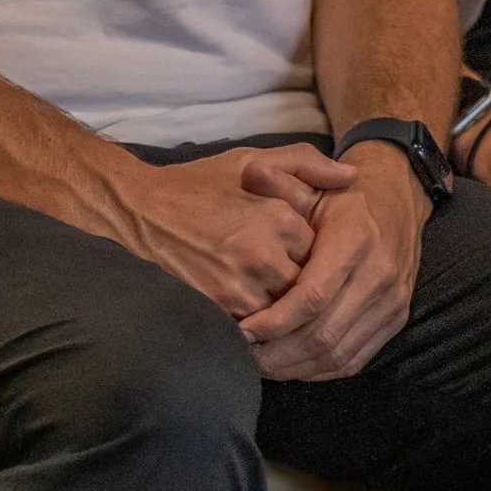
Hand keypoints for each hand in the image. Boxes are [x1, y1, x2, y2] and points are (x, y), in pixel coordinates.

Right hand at [109, 144, 344, 320]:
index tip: (301, 254)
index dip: (314, 256)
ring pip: (284, 312)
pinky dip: (258, 327)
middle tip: (289, 282)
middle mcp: (263, 253)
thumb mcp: (252, 161)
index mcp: (277, 216)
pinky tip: (255, 318)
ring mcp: (239, 285)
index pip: (322, 252)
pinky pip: (255, 329)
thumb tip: (353, 178)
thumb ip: (306, 165)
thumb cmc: (197, 185)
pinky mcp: (216, 307)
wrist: (137, 210)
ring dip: (282, 311)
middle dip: (301, 287)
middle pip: (306, 286)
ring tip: (272, 301)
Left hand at [243, 143, 425, 383]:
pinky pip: (355, 360)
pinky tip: (290, 364)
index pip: (312, 297)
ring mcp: (392, 301)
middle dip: (277, 352)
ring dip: (294, 367)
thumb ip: (279, 180)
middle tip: (240, 354)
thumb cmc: (342, 196)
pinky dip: (319, 370)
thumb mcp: (311, 179)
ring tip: (259, 364)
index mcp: (355, 239)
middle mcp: (379, 274)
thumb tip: (250, 174)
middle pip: (323, 334)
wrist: (398, 199)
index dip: (273, 322)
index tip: (241, 330)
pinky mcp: (396, 319)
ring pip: (338, 354)